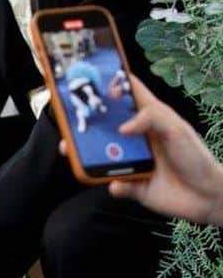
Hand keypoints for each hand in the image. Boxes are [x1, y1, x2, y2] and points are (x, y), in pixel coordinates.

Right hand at [60, 75, 222, 225]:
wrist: (207, 197)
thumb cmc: (196, 158)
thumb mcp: (178, 131)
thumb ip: (152, 119)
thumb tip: (122, 128)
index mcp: (151, 120)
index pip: (130, 96)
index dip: (114, 85)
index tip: (95, 80)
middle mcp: (138, 139)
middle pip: (107, 127)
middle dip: (87, 124)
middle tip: (69, 122)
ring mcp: (133, 162)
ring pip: (102, 157)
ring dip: (86, 156)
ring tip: (72, 152)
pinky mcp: (131, 186)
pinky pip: (114, 185)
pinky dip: (113, 185)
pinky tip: (117, 184)